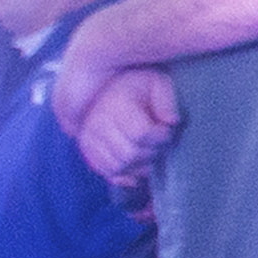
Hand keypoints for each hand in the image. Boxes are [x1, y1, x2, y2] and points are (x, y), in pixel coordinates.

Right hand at [59, 60, 182, 183]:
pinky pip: (106, 172)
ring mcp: (88, 138)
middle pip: (129, 154)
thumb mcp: (158, 83)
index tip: (167, 130)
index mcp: (116, 104)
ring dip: (140, 165)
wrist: (111, 85)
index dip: (160, 137)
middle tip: (160, 143)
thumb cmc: (141, 86)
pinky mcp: (87, 150)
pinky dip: (126, 174)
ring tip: (149, 150)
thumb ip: (167, 100)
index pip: (141, 133)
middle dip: (152, 152)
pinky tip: (138, 166)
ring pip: (118, 166)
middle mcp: (97, 122)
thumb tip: (171, 121)